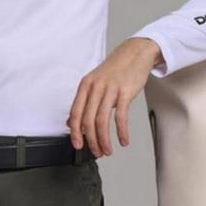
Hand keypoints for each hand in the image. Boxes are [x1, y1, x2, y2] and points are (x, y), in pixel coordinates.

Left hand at [66, 37, 163, 156]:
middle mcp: (95, 87)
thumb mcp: (94, 83)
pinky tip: (123, 140)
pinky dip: (121, 132)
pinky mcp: (125, 91)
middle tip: (96, 152)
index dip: (75, 132)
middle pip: (88, 120)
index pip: (76, 113)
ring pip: (102, 121)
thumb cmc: (114, 70)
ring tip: (108, 150)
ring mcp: (109, 89)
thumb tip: (71, 122)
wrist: (134, 53)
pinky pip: (121, 116)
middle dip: (91, 140)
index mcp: (85, 86)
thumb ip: (83, 102)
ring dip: (104, 140)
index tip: (78, 145)